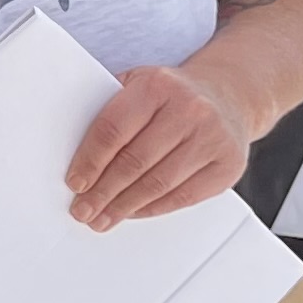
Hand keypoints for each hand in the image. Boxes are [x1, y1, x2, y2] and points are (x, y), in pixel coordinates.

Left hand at [66, 64, 253, 229]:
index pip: (114, 129)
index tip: (75, 183)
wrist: (227, 94)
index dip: (90, 161)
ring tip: (103, 218)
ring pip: (159, 183)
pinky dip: (153, 208)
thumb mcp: (138, 84)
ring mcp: (213, 138)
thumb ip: (108, 108)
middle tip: (83, 210)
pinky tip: (133, 212)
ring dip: (125, 207)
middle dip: (103, 192)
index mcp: (158, 86)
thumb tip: (74, 155)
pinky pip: (184, 196)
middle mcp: (190, 110)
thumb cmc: (170, 95)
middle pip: (135, 161)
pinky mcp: (228, 165)